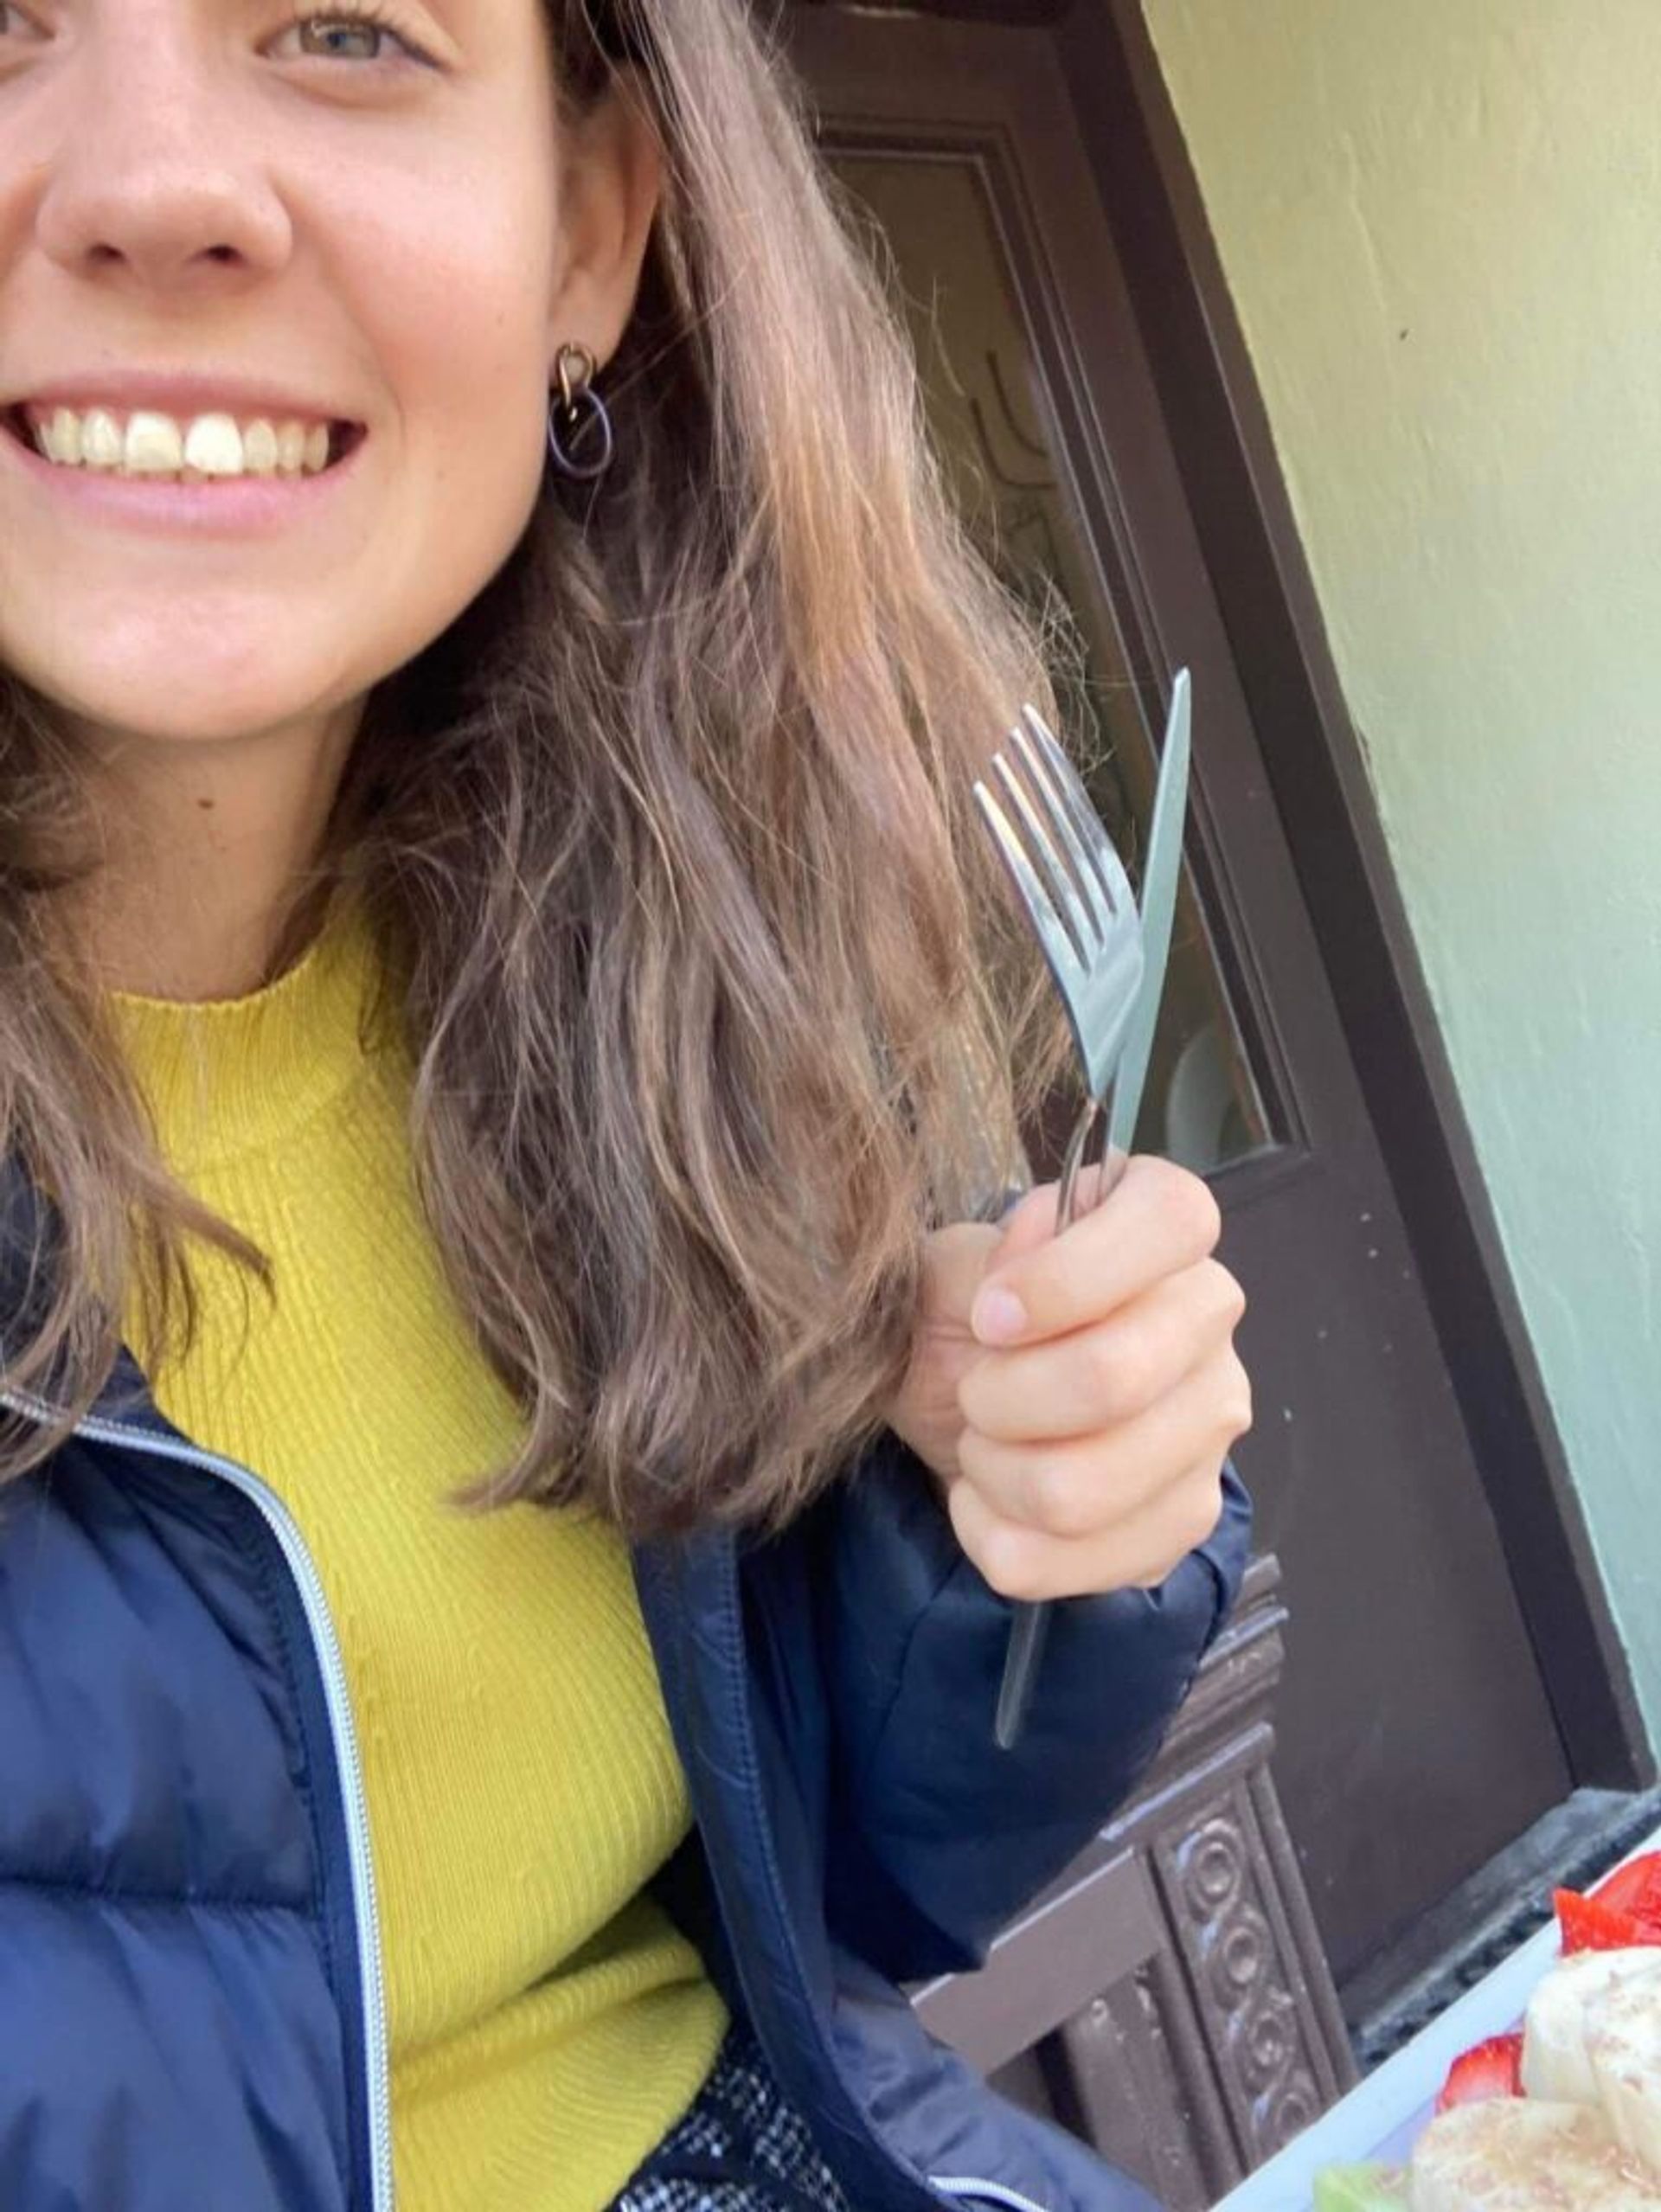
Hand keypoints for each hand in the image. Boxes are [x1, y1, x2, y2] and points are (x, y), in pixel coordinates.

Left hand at [888, 1158, 1250, 1598]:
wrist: (956, 1403)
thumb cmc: (966, 1316)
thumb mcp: (948, 1267)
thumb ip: (976, 1263)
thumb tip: (1014, 1299)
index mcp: (1166, 1228)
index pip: (1174, 1222)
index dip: (1068, 1277)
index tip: (990, 1316)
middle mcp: (1210, 1322)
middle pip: (1112, 1380)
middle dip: (999, 1397)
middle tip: (973, 1389)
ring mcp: (1210, 1430)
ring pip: (1079, 1491)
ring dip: (993, 1473)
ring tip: (983, 1443)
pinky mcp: (1181, 1523)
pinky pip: (1070, 1563)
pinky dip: (996, 1537)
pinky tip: (991, 1499)